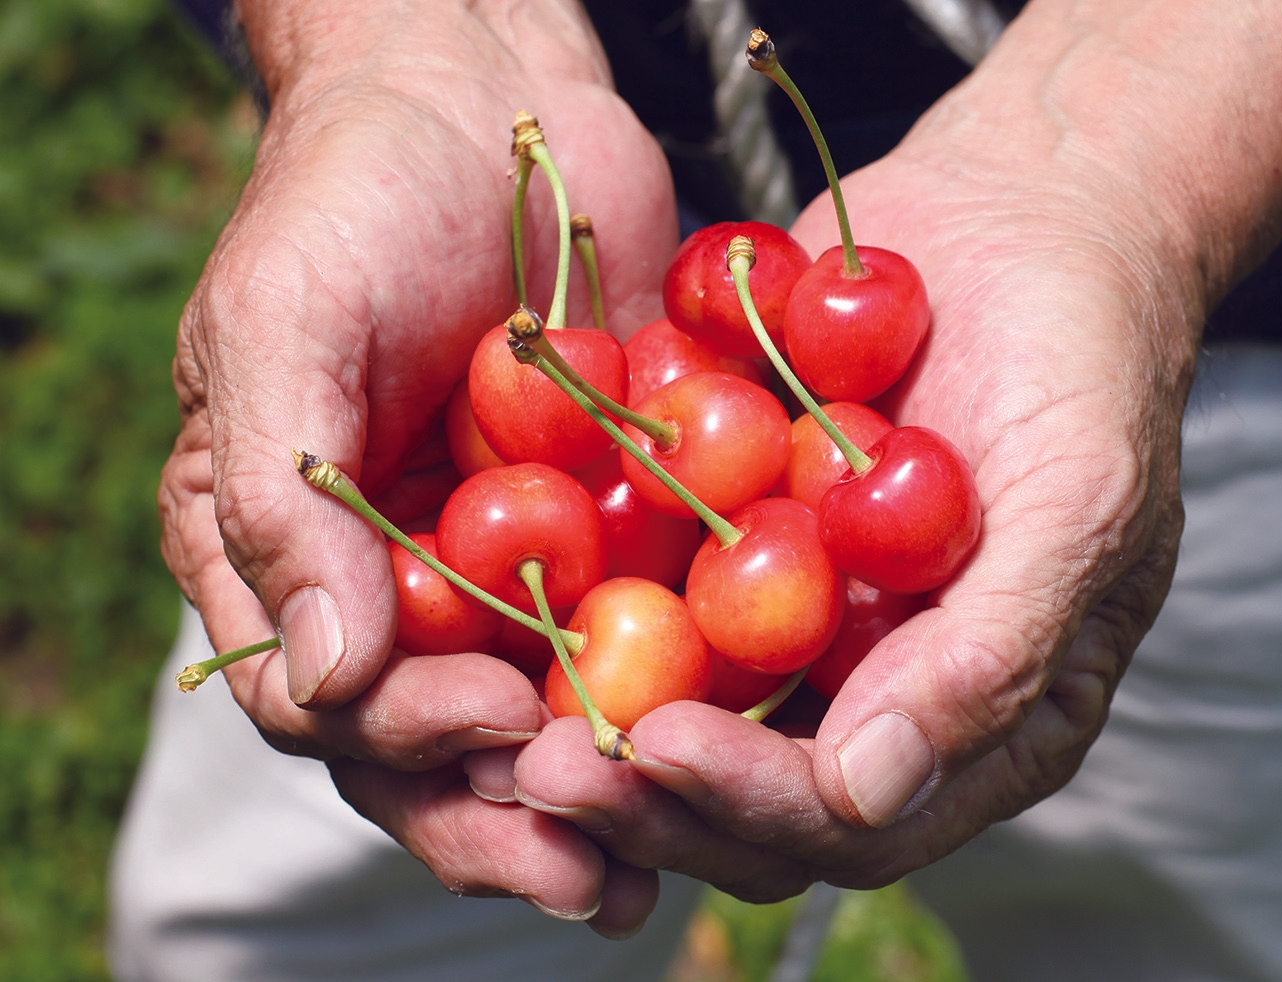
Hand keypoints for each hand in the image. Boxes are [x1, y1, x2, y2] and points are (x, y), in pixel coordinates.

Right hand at [157, 0, 676, 931]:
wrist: (486, 101)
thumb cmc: (354, 195)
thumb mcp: (282, 327)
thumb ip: (284, 505)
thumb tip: (325, 680)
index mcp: (286, 555)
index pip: (321, 702)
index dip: (401, 744)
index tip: (493, 729)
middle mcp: (389, 581)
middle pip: (434, 743)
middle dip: (508, 810)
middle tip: (591, 869)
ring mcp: (496, 564)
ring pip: (539, 710)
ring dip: (597, 788)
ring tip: (657, 869)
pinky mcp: (598, 527)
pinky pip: (629, 626)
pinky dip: (671, 690)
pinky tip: (731, 743)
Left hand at [505, 0, 1281, 897]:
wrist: (1018, 216)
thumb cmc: (1081, 356)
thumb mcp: (1077, 500)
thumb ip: (992, 655)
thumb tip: (868, 796)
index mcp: (975, 718)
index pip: (852, 817)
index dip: (750, 800)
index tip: (656, 749)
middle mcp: (872, 687)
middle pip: (743, 790)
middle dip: (641, 792)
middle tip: (535, 763)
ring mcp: (795, 618)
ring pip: (677, 710)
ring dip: (583, 719)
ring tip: (488, 704)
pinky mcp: (731, 542)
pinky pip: (646, 592)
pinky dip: (580, 603)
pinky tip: (496, 594)